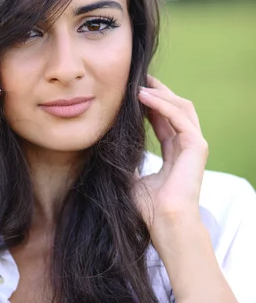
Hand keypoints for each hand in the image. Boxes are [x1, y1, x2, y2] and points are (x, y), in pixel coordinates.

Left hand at [133, 75, 208, 256]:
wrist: (164, 223)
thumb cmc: (149, 207)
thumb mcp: (131, 177)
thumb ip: (126, 162)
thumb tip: (106, 152)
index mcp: (175, 151)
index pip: (164, 118)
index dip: (149, 103)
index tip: (130, 92)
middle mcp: (187, 145)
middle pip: (175, 107)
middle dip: (157, 91)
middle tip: (135, 79)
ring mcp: (194, 145)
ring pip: (181, 107)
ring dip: (160, 93)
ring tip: (138, 86)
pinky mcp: (196, 146)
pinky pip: (179, 117)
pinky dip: (162, 104)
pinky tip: (143, 97)